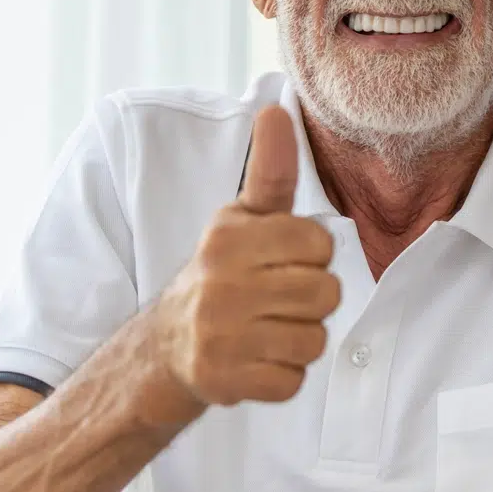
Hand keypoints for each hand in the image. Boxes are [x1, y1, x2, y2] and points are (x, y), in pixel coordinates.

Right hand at [152, 105, 340, 407]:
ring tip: (268, 329)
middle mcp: (221, 283)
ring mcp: (220, 335)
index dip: (311, 254)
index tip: (283, 260)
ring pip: (313, 340)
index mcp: (229, 237)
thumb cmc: (222, 271)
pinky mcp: (224, 380)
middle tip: (278, 299)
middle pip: (325, 293)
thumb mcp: (241, 217)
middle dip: (311, 300)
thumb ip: (270, 170)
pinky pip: (292, 381)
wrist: (167, 346)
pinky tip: (257, 359)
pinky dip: (282, 376)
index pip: (318, 242)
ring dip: (299, 340)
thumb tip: (277, 109)